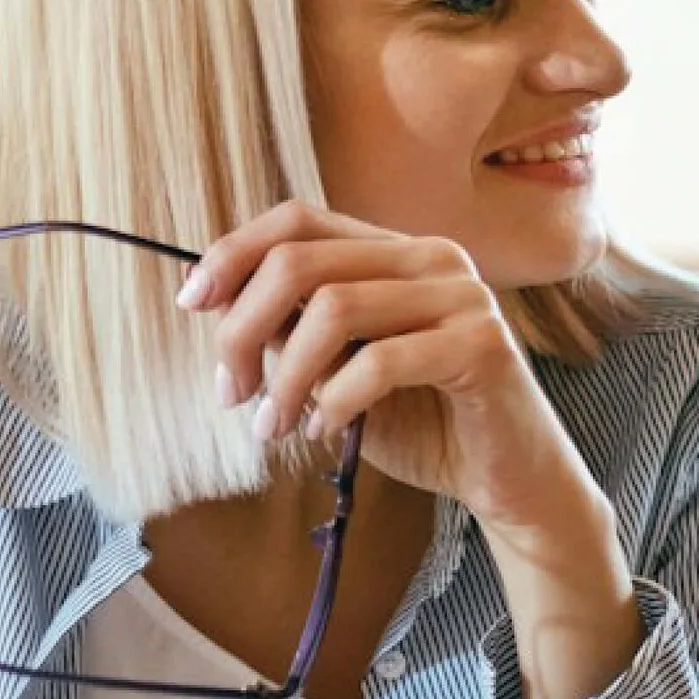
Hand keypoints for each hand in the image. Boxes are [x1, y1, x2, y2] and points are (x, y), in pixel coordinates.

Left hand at [178, 201, 601, 542]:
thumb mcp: (337, 370)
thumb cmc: (422, 424)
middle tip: (232, 393)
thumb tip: (206, 294)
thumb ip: (293, 329)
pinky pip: (382, 362)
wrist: (506, 479)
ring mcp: (464, 296)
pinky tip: (327, 431)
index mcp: (398, 252)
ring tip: (273, 427)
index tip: (192, 304)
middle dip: (243, 331)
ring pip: (334, 309)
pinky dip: (337, 401)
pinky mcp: (483, 344)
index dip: (233, 252)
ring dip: (284, 379)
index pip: (299, 219)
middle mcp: (434, 258)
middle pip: (301, 262)